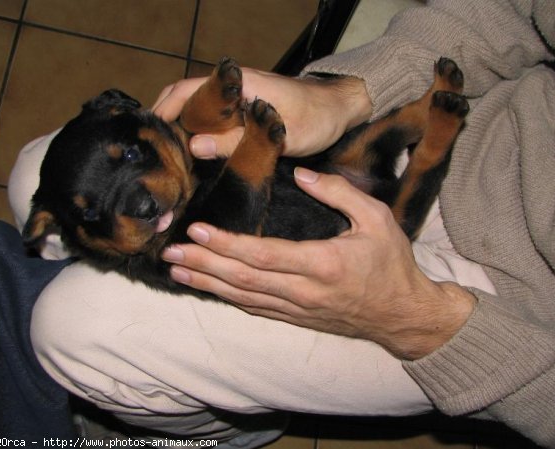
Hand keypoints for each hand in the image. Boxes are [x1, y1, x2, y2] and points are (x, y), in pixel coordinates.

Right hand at [152, 68, 371, 158]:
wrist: (338, 110)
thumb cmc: (314, 118)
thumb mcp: (276, 134)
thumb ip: (235, 141)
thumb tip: (193, 147)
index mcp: (236, 85)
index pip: (185, 91)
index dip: (163, 111)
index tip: (148, 135)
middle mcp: (231, 89)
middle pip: (185, 99)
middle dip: (167, 121)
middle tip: (155, 154)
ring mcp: (237, 100)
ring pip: (197, 111)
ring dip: (182, 130)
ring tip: (169, 159)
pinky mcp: (243, 113)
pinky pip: (213, 121)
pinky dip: (199, 135)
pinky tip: (195, 156)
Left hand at [161, 168, 475, 359]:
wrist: (403, 315)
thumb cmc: (392, 264)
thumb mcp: (377, 219)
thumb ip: (339, 193)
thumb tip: (302, 174)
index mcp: (322, 264)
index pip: (263, 254)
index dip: (227, 243)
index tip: (198, 229)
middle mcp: (303, 291)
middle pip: (243, 278)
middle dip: (203, 264)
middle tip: (170, 252)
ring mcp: (297, 309)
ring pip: (243, 297)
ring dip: (207, 283)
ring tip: (176, 270)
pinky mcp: (296, 318)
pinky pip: (255, 309)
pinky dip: (227, 298)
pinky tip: (208, 288)